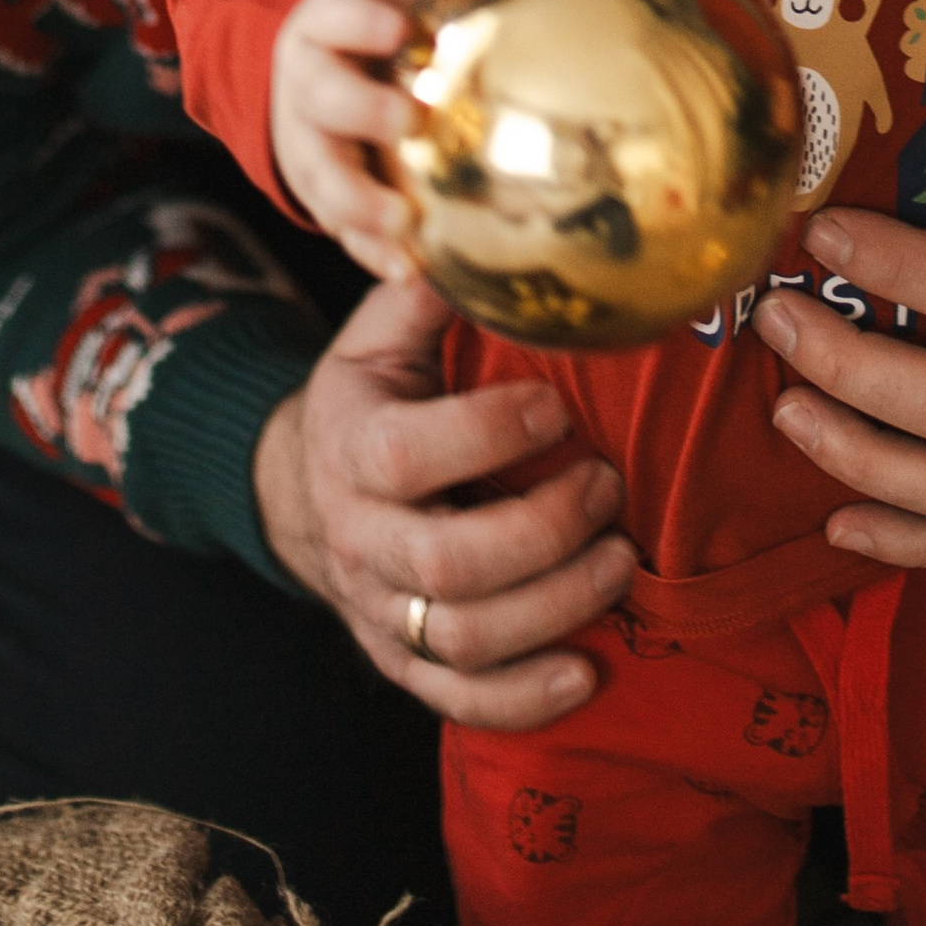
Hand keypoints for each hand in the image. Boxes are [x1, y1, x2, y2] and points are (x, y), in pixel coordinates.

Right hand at [252, 268, 633, 725]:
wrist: (304, 485)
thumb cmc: (373, 396)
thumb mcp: (382, 331)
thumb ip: (431, 290)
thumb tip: (486, 227)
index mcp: (352, 444)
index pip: (406, 454)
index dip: (487, 434)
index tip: (557, 407)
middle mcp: (358, 537)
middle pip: (446, 563)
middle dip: (543, 532)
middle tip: (609, 487)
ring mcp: (377, 607)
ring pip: (462, 636)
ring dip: (554, 607)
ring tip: (622, 561)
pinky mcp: (399, 658)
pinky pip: (456, 698)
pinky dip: (522, 698)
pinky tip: (586, 673)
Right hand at [270, 0, 503, 276]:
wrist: (319, 68)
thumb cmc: (382, 18)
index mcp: (326, 23)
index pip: (333, 13)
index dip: (359, 22)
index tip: (399, 30)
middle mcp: (307, 84)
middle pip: (321, 98)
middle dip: (359, 111)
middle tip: (406, 122)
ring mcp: (308, 147)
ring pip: (319, 177)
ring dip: (358, 202)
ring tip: (404, 223)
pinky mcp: (321, 197)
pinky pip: (340, 231)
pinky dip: (370, 252)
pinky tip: (410, 271)